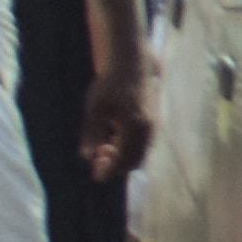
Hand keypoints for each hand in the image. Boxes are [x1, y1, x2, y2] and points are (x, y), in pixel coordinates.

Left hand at [84, 53, 155, 180]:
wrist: (132, 67)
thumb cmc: (110, 86)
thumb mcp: (95, 108)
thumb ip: (91, 133)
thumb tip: (86, 156)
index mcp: (135, 128)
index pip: (124, 160)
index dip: (110, 171)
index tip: (96, 175)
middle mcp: (149, 131)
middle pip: (134, 162)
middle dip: (116, 166)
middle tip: (97, 161)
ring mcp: (154, 128)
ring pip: (140, 154)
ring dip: (122, 158)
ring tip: (103, 147)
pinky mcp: (155, 124)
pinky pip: (144, 145)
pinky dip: (129, 149)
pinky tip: (113, 139)